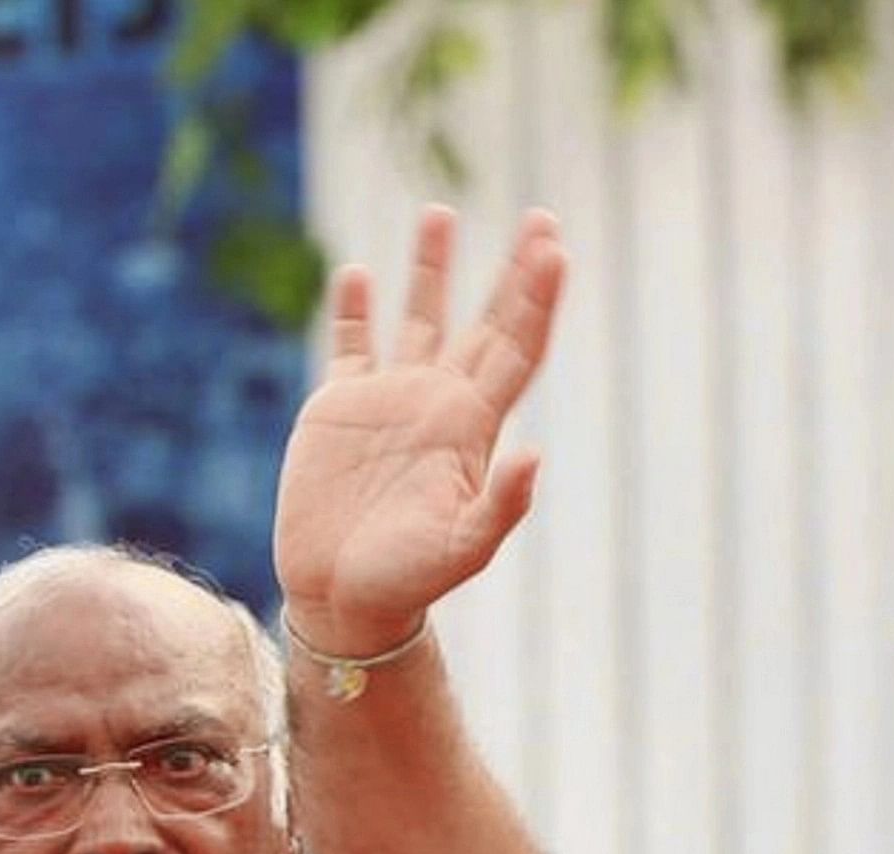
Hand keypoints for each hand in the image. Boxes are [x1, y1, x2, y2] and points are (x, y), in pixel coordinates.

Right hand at [273, 207, 565, 653]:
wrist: (342, 599)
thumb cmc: (407, 582)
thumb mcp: (461, 550)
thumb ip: (500, 505)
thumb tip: (536, 456)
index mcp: (473, 427)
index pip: (517, 348)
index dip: (539, 300)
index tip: (556, 249)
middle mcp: (438, 402)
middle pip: (485, 320)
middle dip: (513, 270)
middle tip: (541, 216)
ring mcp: (388, 400)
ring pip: (418, 317)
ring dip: (431, 267)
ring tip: (440, 213)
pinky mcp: (338, 408)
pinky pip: (350, 345)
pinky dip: (353, 308)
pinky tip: (356, 272)